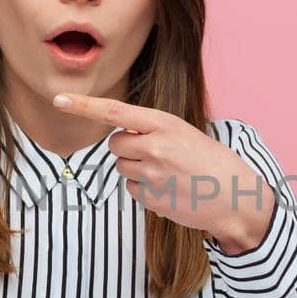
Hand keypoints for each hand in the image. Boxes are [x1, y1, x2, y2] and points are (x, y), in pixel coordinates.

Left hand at [52, 92, 274, 253]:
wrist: (237, 198)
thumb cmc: (214, 163)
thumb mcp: (187, 134)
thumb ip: (155, 132)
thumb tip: (123, 140)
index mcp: (164, 123)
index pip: (115, 111)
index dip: (84, 105)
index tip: (59, 99)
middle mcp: (154, 146)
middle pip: (115, 144)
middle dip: (128, 149)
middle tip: (158, 155)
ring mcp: (151, 174)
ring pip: (122, 168)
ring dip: (137, 170)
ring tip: (168, 174)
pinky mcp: (150, 198)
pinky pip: (132, 189)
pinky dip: (146, 190)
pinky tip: (170, 190)